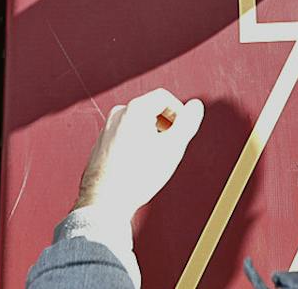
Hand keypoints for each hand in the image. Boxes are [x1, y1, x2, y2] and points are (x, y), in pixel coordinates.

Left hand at [75, 87, 204, 218]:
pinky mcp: (102, 144)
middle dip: (166, 126)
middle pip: (150, 110)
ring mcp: (107, 129)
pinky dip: (136, 145)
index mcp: (135, 109)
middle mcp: (118, 114)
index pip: (165, 97)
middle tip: (171, 147)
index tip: (183, 132)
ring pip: (137, 124)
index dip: (180, 113)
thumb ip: (188, 123)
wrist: (106, 201)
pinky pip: (125, 136)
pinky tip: (139, 166)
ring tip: (156, 159)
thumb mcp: (173, 148)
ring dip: (151, 136)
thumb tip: (196, 106)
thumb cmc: (138, 176)